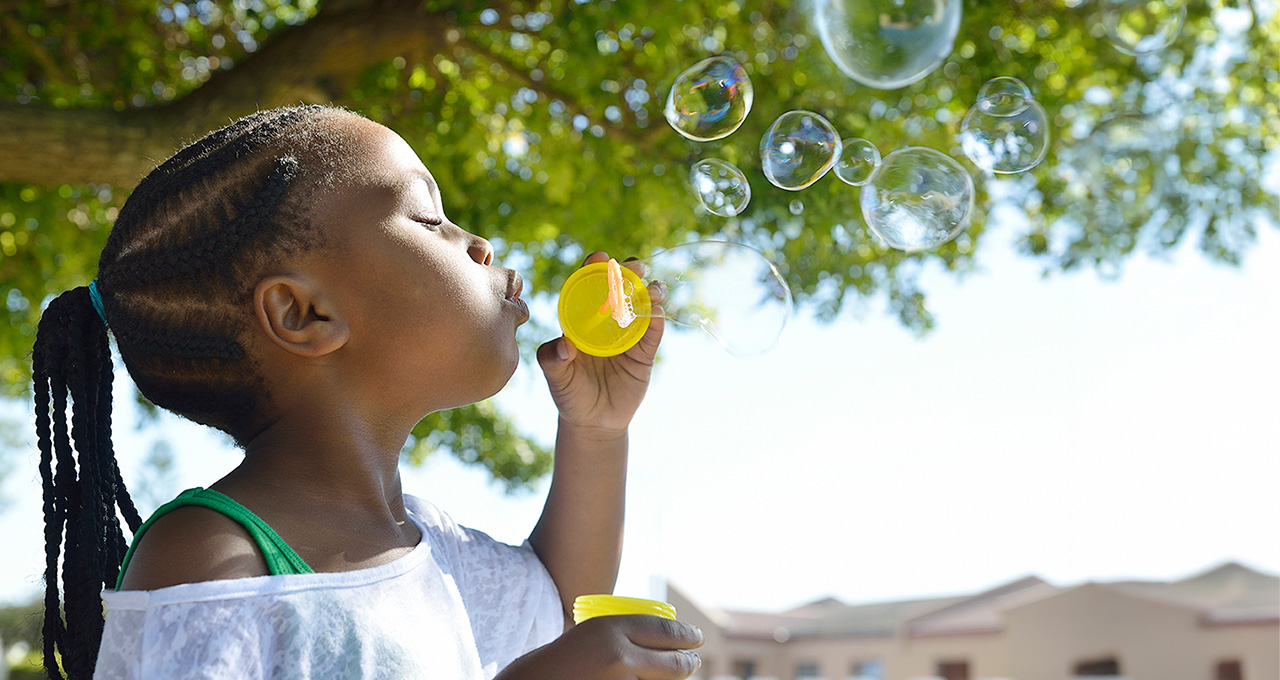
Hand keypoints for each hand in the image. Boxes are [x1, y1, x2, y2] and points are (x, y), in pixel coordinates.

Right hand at [495, 615, 702, 679]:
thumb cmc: (562, 662)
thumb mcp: (591, 637)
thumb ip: (622, 637)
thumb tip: (668, 644)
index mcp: (610, 627)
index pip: (663, 631)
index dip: (686, 636)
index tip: (696, 638)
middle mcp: (618, 653)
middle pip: (673, 663)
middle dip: (687, 664)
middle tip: (694, 662)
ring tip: (672, 674)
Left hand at [537, 252, 666, 433]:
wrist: (593, 421)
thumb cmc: (569, 393)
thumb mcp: (555, 376)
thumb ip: (552, 359)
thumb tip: (564, 346)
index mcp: (582, 318)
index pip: (588, 286)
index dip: (594, 268)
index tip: (599, 257)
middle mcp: (606, 321)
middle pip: (619, 288)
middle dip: (627, 271)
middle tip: (633, 266)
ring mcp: (628, 333)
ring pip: (641, 304)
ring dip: (648, 290)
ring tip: (651, 287)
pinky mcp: (645, 351)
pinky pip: (653, 330)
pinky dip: (657, 316)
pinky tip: (657, 309)